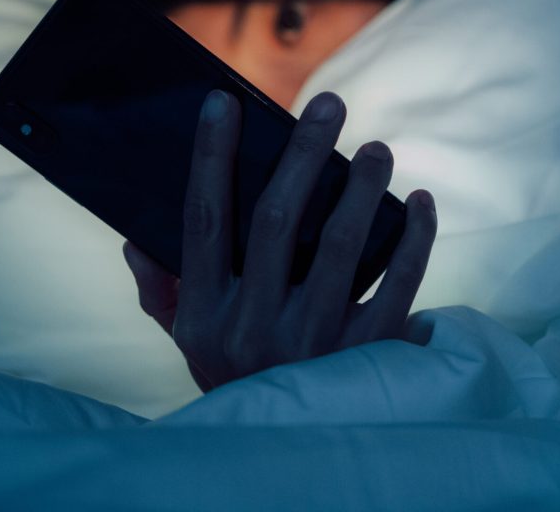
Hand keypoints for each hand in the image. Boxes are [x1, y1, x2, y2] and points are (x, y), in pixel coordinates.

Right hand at [123, 89, 436, 391]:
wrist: (297, 457)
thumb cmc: (241, 380)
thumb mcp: (190, 346)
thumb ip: (163, 294)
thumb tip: (138, 237)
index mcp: (204, 317)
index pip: (202, 220)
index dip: (210, 157)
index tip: (223, 101)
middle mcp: (252, 330)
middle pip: (274, 220)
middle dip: (303, 153)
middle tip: (330, 102)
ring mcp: (313, 345)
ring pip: (338, 246)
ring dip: (361, 188)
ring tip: (377, 148)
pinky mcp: (366, 357)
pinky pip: (397, 285)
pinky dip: (414, 238)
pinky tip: (420, 200)